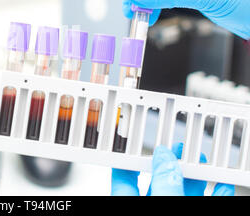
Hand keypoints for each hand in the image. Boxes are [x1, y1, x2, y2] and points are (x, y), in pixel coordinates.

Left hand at [111, 143, 234, 195]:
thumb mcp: (162, 201)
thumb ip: (164, 181)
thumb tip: (164, 157)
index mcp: (128, 200)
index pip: (123, 173)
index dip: (130, 153)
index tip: (135, 136)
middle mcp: (149, 203)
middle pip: (158, 178)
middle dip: (171, 159)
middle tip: (179, 144)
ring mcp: (170, 211)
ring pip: (181, 190)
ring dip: (194, 174)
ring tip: (201, 159)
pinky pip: (203, 203)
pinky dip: (213, 192)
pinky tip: (220, 185)